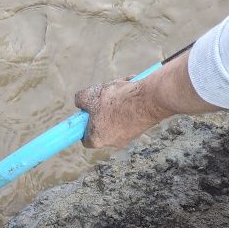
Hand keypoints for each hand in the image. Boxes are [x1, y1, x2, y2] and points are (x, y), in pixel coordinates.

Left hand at [73, 50, 218, 148]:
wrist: (148, 99)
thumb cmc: (115, 100)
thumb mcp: (88, 96)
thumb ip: (80, 100)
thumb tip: (80, 102)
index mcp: (97, 139)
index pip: (85, 138)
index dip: (83, 125)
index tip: (85, 115)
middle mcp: (113, 142)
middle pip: (102, 124)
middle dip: (102, 107)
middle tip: (104, 94)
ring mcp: (129, 135)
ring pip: (117, 115)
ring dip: (117, 100)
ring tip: (121, 86)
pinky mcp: (142, 126)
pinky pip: (131, 112)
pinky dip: (130, 99)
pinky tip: (132, 86)